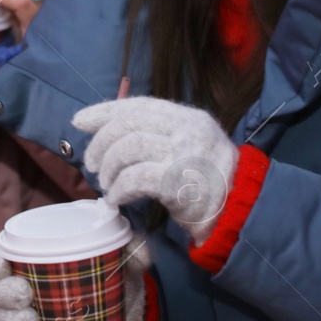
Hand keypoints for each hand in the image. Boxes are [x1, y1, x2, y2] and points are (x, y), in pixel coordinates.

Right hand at [0, 233, 153, 320]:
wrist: (118, 318)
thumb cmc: (106, 278)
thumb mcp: (121, 261)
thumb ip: (132, 252)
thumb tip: (140, 255)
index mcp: (28, 260)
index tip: (0, 265)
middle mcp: (16, 288)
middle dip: (3, 294)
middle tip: (25, 296)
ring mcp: (20, 319)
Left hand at [71, 98, 237, 244]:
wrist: (240, 215)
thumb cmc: (208, 184)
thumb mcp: (188, 148)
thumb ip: (156, 136)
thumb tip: (104, 130)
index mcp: (189, 118)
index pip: (139, 105)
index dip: (105, 111)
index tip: (80, 121)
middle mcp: (189, 130)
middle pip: (129, 124)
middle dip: (101, 143)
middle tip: (93, 165)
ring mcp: (186, 154)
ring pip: (128, 148)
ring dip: (109, 170)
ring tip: (107, 186)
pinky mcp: (180, 182)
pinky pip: (135, 178)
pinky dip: (119, 189)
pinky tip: (117, 199)